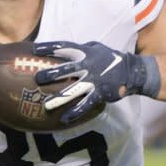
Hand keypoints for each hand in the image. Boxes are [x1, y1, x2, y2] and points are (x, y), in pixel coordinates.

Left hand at [33, 41, 160, 123]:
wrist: (131, 71)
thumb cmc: (109, 58)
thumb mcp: (96, 47)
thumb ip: (81, 48)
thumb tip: (63, 49)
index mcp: (86, 52)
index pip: (64, 47)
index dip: (49, 48)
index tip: (34, 50)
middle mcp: (88, 66)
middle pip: (67, 69)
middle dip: (52, 74)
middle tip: (37, 78)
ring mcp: (94, 80)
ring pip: (74, 90)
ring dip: (60, 98)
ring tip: (46, 105)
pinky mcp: (100, 93)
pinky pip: (86, 104)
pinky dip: (75, 112)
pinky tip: (65, 119)